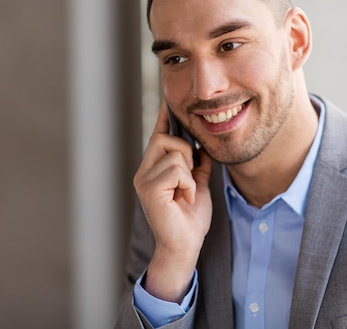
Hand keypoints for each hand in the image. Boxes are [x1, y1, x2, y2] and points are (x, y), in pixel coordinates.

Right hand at [133, 102, 212, 301]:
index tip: (167, 101)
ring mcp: (144, 180)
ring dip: (189, 173)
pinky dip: (188, 183)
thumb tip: (203, 145)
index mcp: (153, 169)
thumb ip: (198, 164)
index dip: (164, 118)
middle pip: (165, 138)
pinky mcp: (149, 189)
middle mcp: (144, 172)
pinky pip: (177, 169)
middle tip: (190, 178)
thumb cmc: (190, 219)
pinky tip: (185, 198)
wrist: (186, 246)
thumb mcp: (198, 184)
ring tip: (186, 193)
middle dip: (185, 152)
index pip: (158, 136)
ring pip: (174, 152)